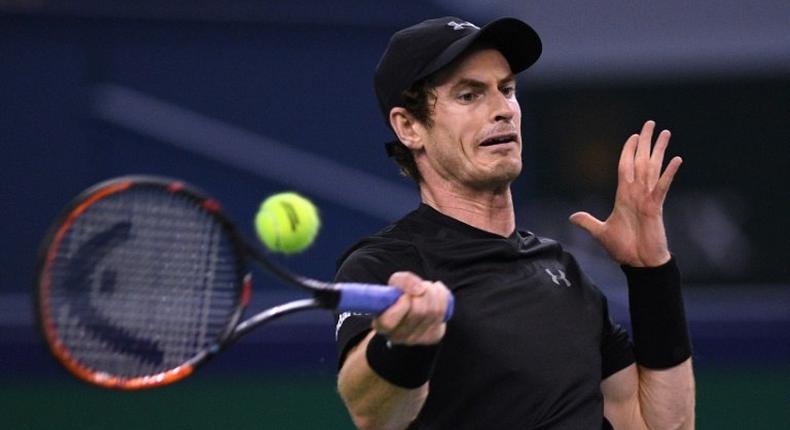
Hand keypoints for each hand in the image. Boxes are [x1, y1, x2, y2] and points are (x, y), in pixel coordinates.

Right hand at [372, 272, 449, 344]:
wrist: (414, 307)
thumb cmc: (400, 295)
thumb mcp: (395, 284)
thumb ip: (403, 281)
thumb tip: (419, 289)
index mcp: (381, 325)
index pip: (388, 321)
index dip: (400, 305)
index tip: (405, 295)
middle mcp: (398, 336)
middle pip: (417, 312)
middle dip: (422, 291)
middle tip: (421, 285)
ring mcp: (416, 339)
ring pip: (433, 311)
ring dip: (433, 292)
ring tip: (428, 287)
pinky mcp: (432, 336)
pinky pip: (442, 313)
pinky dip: (442, 297)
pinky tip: (437, 293)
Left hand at [569, 120, 681, 266]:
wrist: (640, 264)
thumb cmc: (625, 248)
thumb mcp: (601, 232)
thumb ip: (588, 222)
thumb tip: (572, 217)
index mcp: (624, 196)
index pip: (625, 167)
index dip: (629, 151)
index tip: (634, 136)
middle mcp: (637, 193)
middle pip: (641, 161)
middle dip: (645, 142)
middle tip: (651, 123)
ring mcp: (648, 198)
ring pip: (653, 168)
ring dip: (659, 150)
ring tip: (666, 133)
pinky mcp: (656, 207)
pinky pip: (662, 187)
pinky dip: (668, 174)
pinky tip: (676, 159)